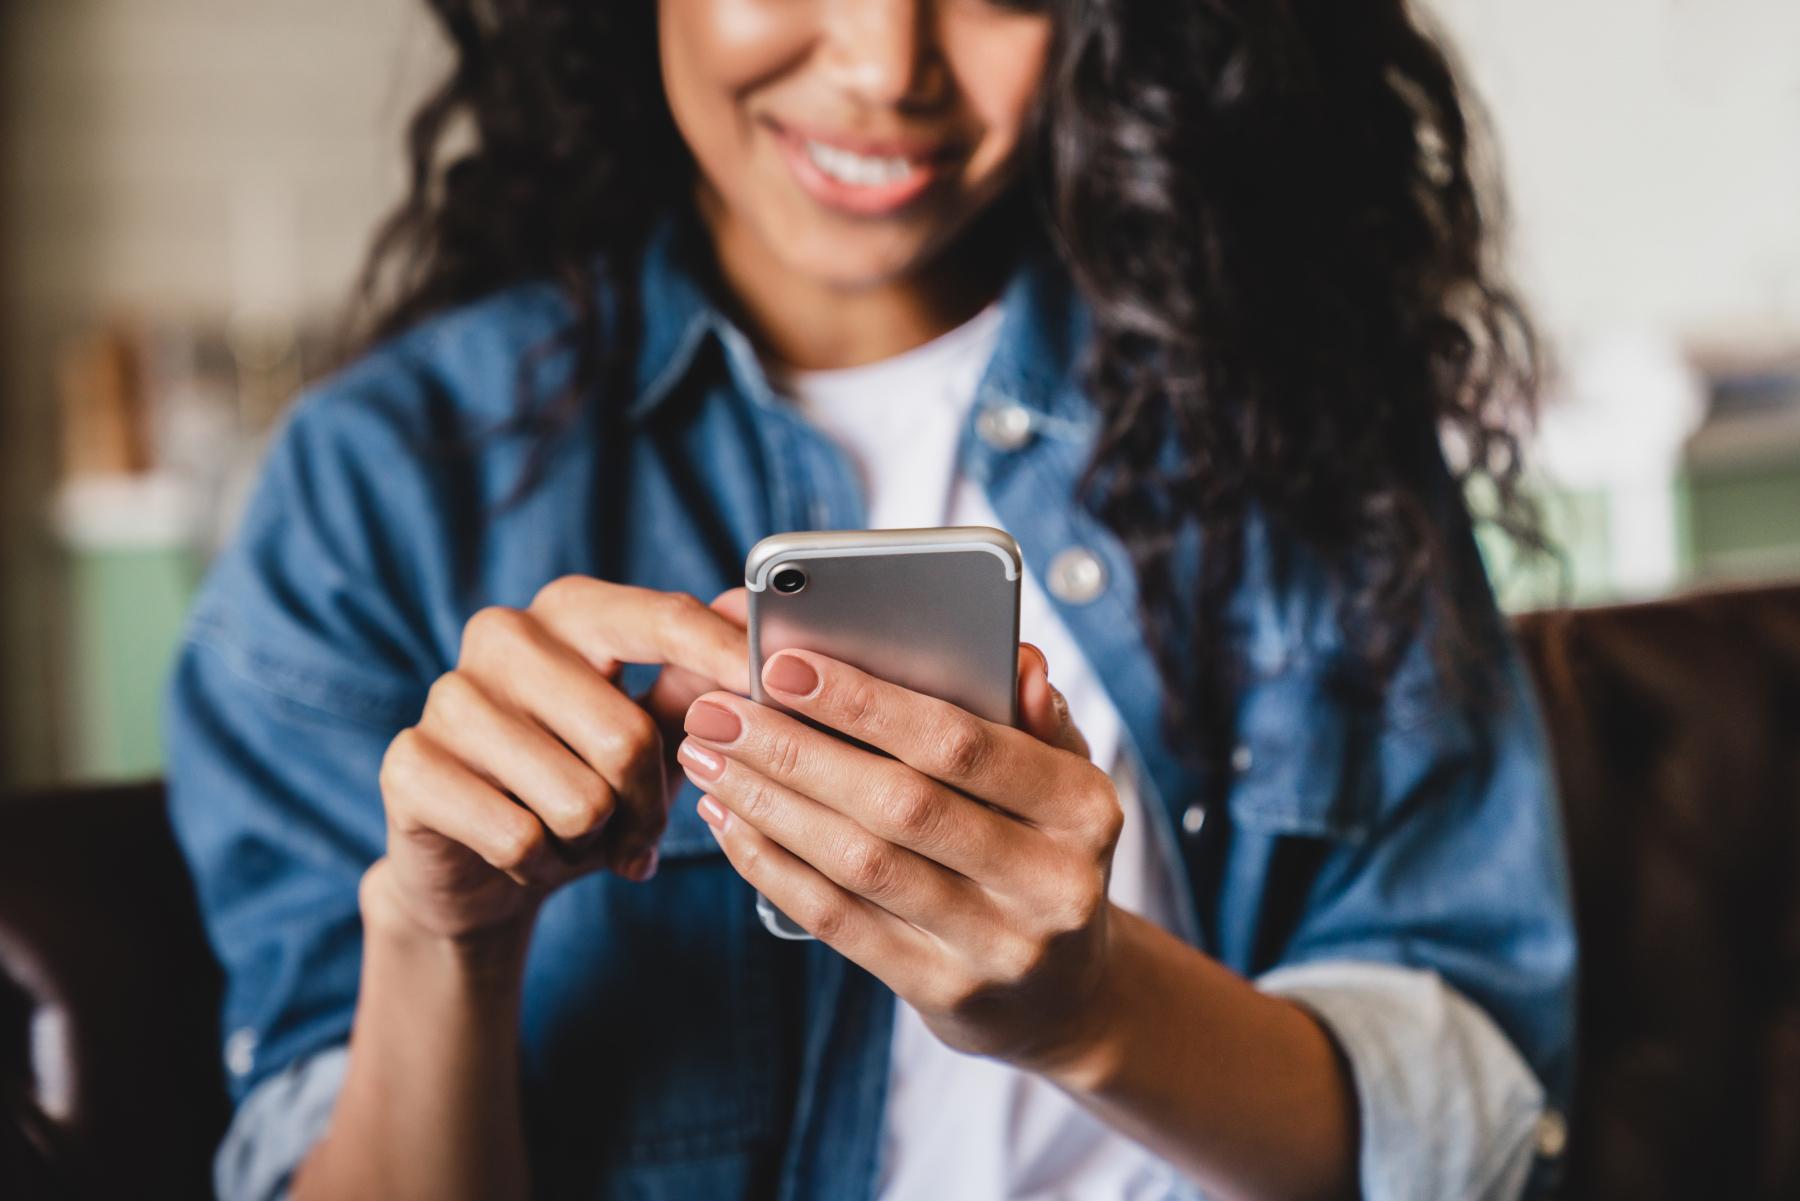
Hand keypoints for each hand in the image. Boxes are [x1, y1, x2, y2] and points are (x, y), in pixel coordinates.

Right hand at [371, 580, 749, 942]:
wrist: (479, 867)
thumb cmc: (581, 783)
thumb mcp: (651, 734)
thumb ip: (698, 681)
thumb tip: (751, 619)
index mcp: (571, 610)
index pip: (661, 618)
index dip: (723, 656)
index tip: (772, 686)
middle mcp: (503, 634)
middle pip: (626, 736)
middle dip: (648, 806)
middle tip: (638, 832)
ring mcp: (448, 696)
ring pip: (577, 798)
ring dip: (592, 841)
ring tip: (574, 836)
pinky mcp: (409, 764)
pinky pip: (518, 837)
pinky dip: (540, 865)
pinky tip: (526, 855)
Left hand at [676, 643, 1122, 1071]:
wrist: (1065, 994)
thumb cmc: (1043, 850)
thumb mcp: (1062, 779)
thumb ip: (1032, 715)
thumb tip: (1016, 659)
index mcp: (1084, 807)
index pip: (963, 744)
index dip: (866, 703)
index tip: (783, 665)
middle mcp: (1051, 882)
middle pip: (899, 804)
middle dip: (795, 750)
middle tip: (718, 711)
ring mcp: (998, 946)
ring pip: (860, 864)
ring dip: (769, 804)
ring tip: (708, 758)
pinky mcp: (944, 992)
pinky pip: (840, 921)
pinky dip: (773, 867)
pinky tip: (730, 822)